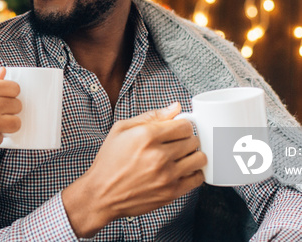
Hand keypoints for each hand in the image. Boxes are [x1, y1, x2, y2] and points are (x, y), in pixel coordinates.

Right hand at [61, 103, 205, 237]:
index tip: (177, 129)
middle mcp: (159, 155)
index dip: (182, 125)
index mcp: (146, 136)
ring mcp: (167, 175)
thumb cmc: (110, 161)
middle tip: (177, 143)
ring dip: (193, 155)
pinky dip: (194, 172)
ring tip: (182, 156)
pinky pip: (197, 178)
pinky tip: (183, 170)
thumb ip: (151, 116)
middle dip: (187, 139)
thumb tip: (175, 107)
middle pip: (193, 140)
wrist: (102, 193)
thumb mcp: (122, 129)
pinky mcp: (171, 192)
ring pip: (199, 158)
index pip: (184, 125)